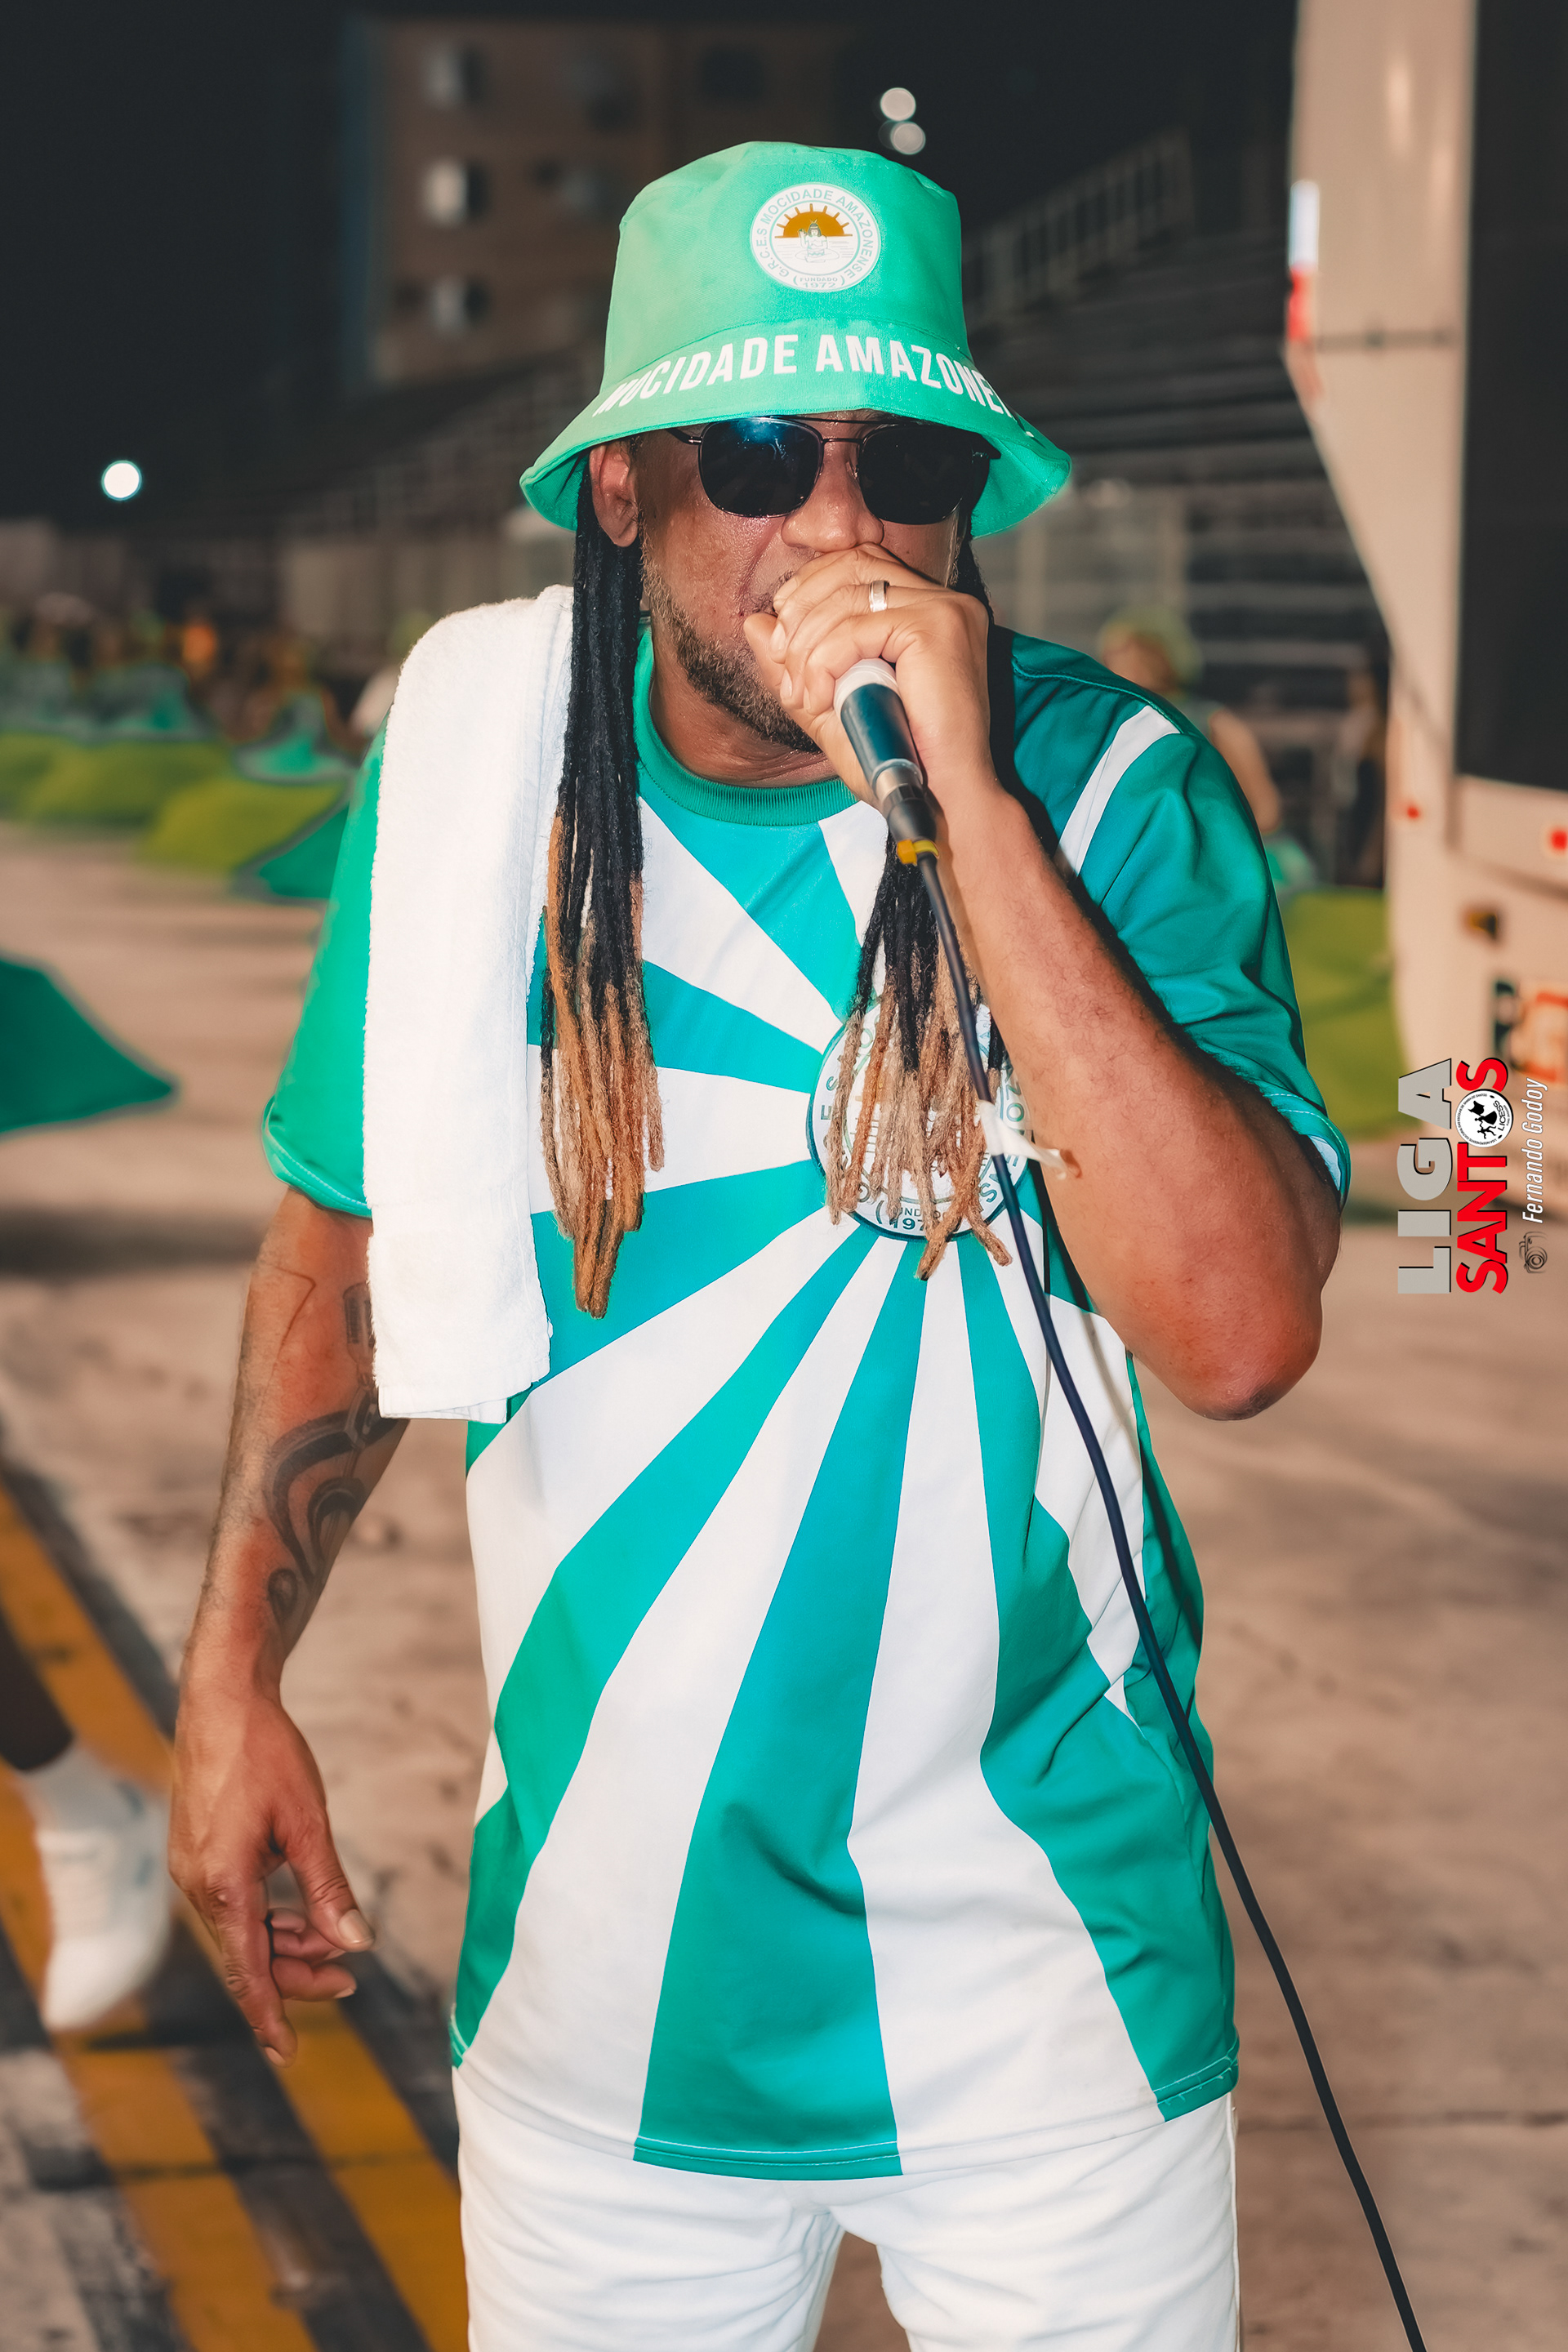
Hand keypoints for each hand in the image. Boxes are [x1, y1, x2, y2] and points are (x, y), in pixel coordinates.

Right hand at [171, 1680, 373, 2063]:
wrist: (221, 1699)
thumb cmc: (266, 1751)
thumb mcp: (308, 1821)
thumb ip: (328, 1887)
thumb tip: (355, 1943)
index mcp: (224, 1882)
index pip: (247, 1970)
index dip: (270, 2015)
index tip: (287, 2055)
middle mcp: (198, 1884)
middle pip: (247, 1954)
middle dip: (297, 1973)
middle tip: (350, 1980)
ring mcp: (193, 1869)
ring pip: (241, 1930)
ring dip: (285, 1943)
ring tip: (335, 1945)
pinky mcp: (198, 1854)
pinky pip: (234, 1904)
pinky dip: (267, 1916)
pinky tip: (301, 1912)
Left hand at [742, 548, 994, 810]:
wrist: (943, 803)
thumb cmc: (900, 765)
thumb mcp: (833, 709)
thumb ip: (797, 665)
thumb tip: (755, 622)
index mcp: (928, 611)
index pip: (857, 562)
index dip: (809, 588)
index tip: (782, 637)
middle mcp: (943, 600)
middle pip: (850, 564)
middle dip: (800, 611)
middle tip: (783, 665)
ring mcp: (944, 610)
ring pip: (847, 596)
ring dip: (807, 647)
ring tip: (802, 696)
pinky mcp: (936, 628)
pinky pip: (856, 629)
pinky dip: (824, 664)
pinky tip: (820, 700)